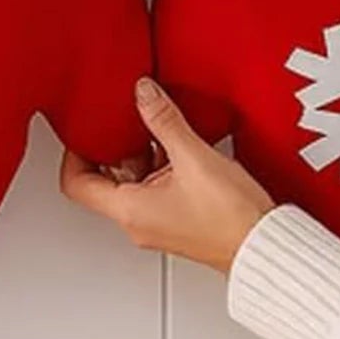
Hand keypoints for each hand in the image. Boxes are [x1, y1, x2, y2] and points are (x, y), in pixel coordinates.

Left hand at [60, 78, 276, 272]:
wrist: (265, 245)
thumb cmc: (231, 218)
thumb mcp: (193, 157)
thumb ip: (164, 120)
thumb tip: (143, 93)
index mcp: (129, 210)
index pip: (77, 183)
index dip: (74, 152)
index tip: (84, 127)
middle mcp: (138, 221)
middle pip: (105, 179)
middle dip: (114, 145)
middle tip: (122, 117)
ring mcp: (158, 221)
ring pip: (134, 181)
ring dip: (142, 152)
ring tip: (155, 124)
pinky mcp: (179, 218)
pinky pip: (157, 187)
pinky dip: (162, 164)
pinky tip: (180, 144)